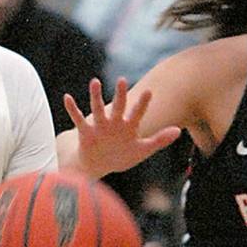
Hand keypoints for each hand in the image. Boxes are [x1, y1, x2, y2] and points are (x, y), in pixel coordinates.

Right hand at [64, 78, 180, 178]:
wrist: (100, 166)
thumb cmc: (122, 156)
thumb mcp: (142, 150)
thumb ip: (159, 140)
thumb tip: (178, 131)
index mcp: (129, 126)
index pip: (137, 113)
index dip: (143, 104)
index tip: (149, 91)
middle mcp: (114, 122)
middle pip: (118, 106)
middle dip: (119, 94)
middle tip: (121, 79)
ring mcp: (100, 126)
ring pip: (97, 109)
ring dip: (95, 96)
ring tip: (94, 81)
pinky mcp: (86, 132)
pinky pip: (78, 119)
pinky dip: (72, 109)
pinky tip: (67, 97)